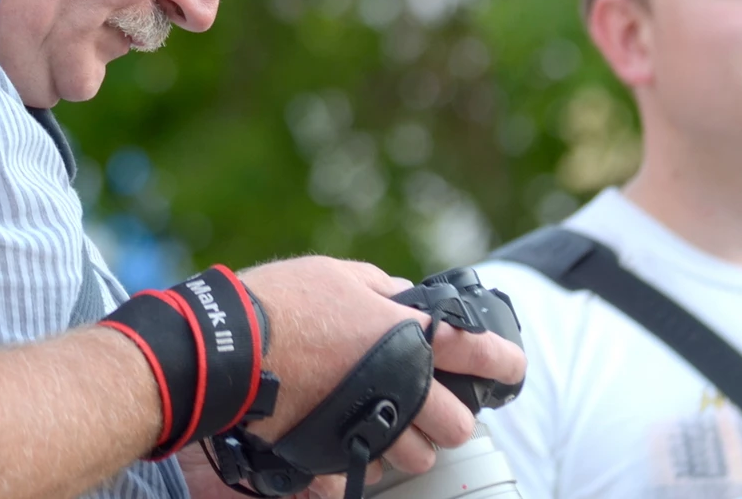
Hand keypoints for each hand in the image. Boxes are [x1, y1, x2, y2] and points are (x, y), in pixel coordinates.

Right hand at [238, 257, 524, 478]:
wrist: (230, 348)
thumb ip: (384, 289)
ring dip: (416, 443)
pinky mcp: (339, 448)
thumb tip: (407, 300)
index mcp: (405, 332)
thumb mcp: (341, 275)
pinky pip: (376, 468)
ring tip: (396, 424)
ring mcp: (369, 422)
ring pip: (421, 456)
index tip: (511, 369)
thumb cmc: (283, 302)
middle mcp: (397, 383)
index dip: (504, 362)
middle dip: (453, 416)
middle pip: (458, 424)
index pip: (478, 351)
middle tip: (437, 403)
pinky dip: (374, 456)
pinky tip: (362, 437)